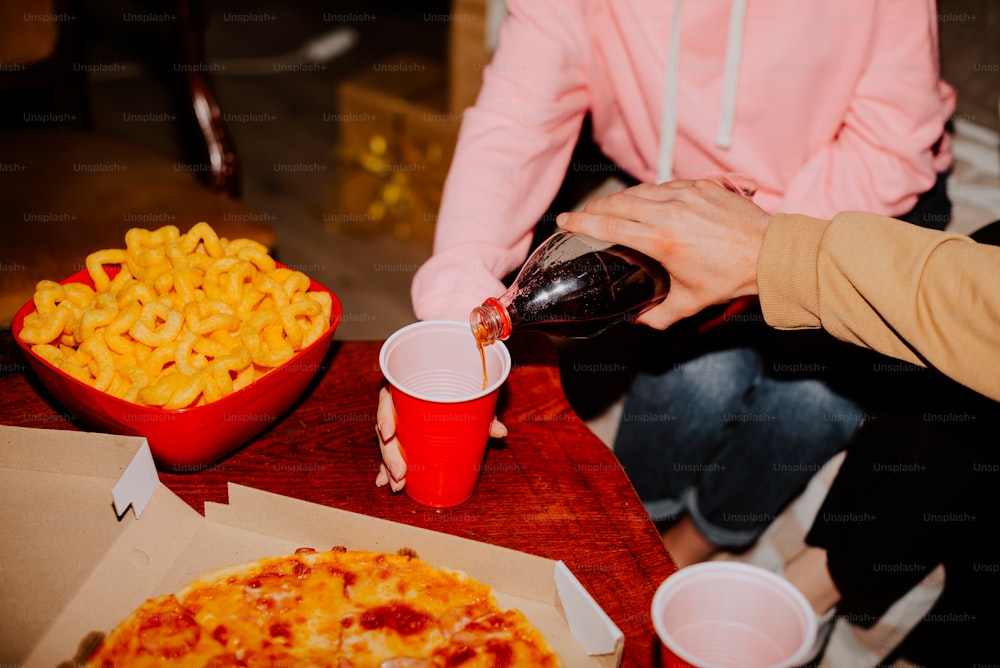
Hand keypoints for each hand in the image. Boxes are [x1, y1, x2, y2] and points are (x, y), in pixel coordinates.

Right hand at [374, 386, 507, 491]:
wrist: (454, 385)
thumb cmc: (456, 388)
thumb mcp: (469, 397)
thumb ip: (482, 413)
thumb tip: (501, 432)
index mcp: (404, 388)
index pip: (387, 399)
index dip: (384, 416)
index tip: (389, 433)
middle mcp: (397, 406)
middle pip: (385, 429)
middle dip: (390, 455)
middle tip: (400, 473)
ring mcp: (397, 423)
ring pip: (387, 445)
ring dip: (389, 467)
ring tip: (397, 485)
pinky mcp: (400, 438)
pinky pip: (390, 452)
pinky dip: (387, 468)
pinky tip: (384, 482)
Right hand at [556, 179, 772, 329]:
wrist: (770, 253)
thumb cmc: (730, 279)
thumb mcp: (689, 303)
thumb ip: (657, 316)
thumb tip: (637, 321)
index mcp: (661, 240)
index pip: (609, 224)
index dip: (581, 221)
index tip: (565, 219)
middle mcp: (670, 212)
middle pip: (619, 201)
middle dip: (597, 206)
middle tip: (585, 215)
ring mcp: (686, 195)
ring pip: (641, 191)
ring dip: (623, 199)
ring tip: (614, 209)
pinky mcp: (702, 186)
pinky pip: (666, 186)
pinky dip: (652, 194)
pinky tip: (649, 203)